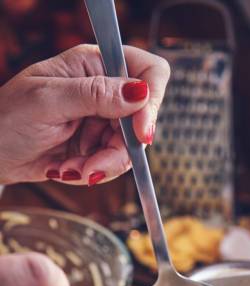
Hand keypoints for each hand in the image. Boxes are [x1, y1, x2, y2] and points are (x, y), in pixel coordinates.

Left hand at [0, 44, 169, 185]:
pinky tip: (64, 169)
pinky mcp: (96, 146)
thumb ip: (95, 95)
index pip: (148, 72)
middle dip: (118, 151)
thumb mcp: (48, 101)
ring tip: (68, 170)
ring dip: (100, 166)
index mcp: (94, 64)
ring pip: (128, 149)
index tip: (140, 133)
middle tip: (91, 167)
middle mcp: (103, 90)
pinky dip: (91, 173)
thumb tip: (139, 92)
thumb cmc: (8, 118)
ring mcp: (101, 120)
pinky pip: (111, 165)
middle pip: (140, 122)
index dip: (152, 101)